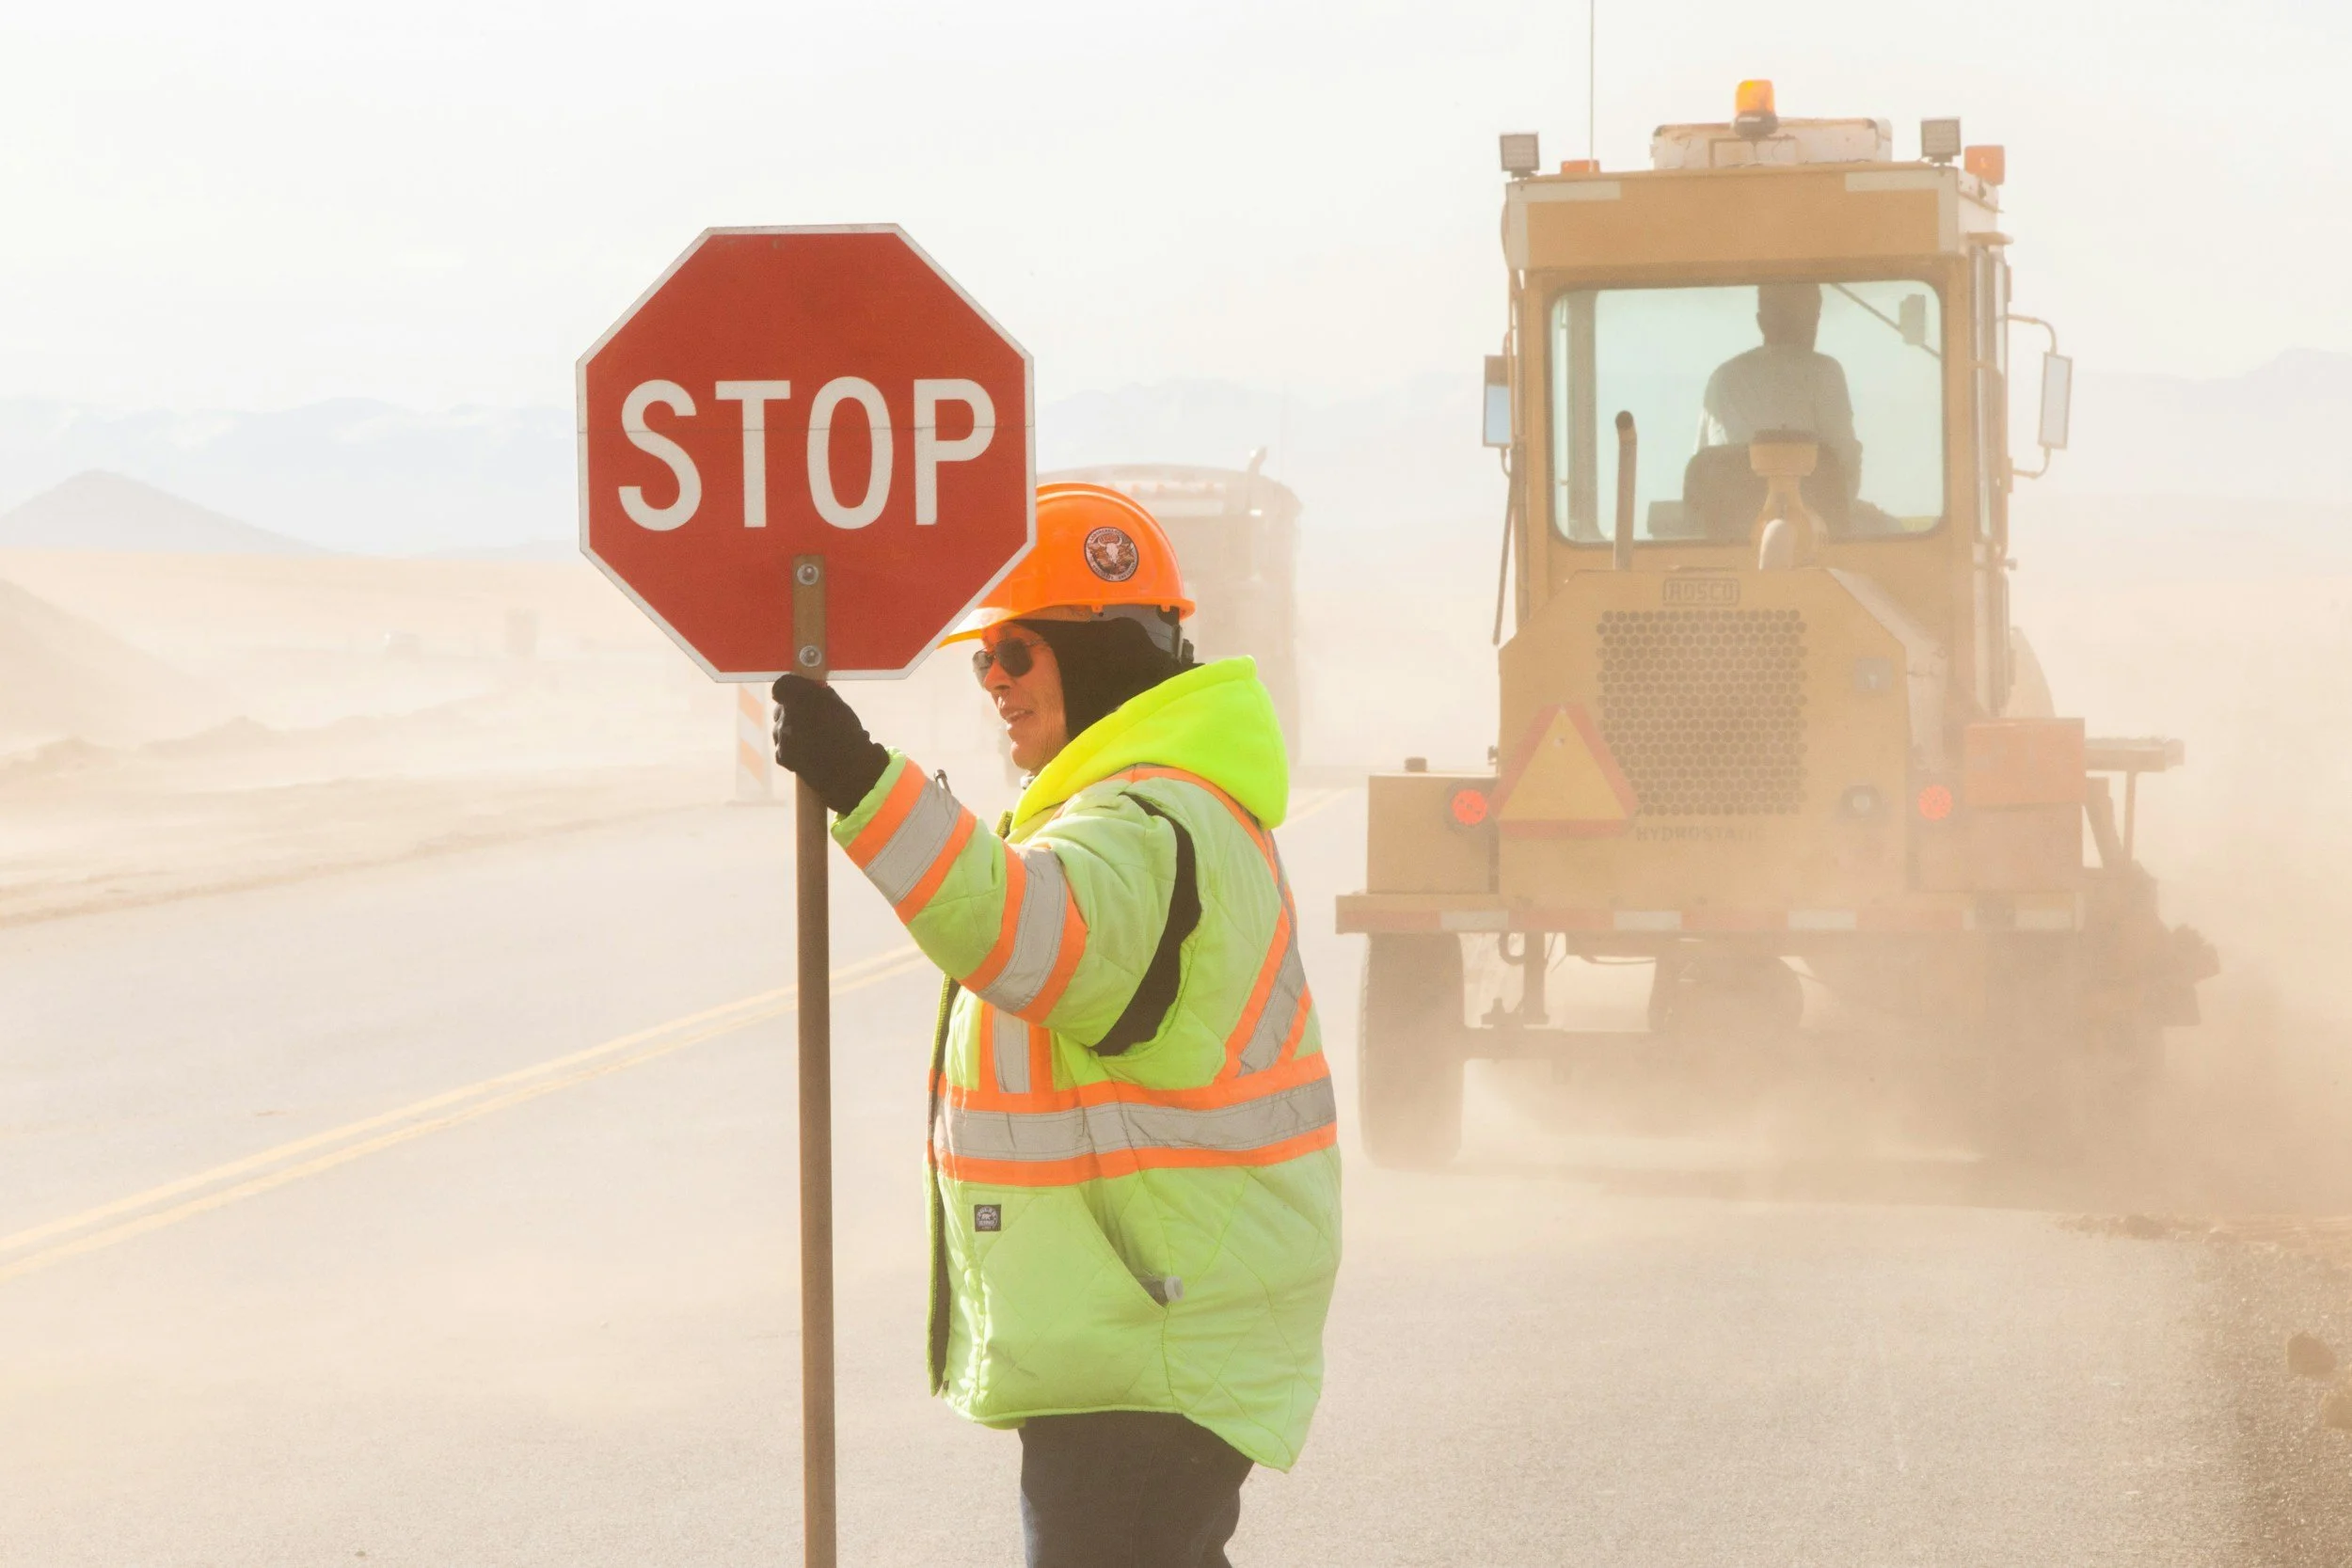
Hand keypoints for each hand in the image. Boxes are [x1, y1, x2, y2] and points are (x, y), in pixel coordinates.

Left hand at [770, 674, 890, 812]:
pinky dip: (792, 747)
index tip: (803, 693)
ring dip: (791, 730)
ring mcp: (780, 738)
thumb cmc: (850, 736)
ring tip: (813, 739)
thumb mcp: (841, 707)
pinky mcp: (781, 756)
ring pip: (780, 727)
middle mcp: (784, 716)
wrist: (849, 773)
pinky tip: (809, 753)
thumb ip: (823, 695)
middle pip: (781, 707)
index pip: (783, 685)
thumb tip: (814, 692)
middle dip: (793, 711)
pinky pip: (782, 745)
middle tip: (812, 718)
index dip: (792, 688)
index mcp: (800, 698)